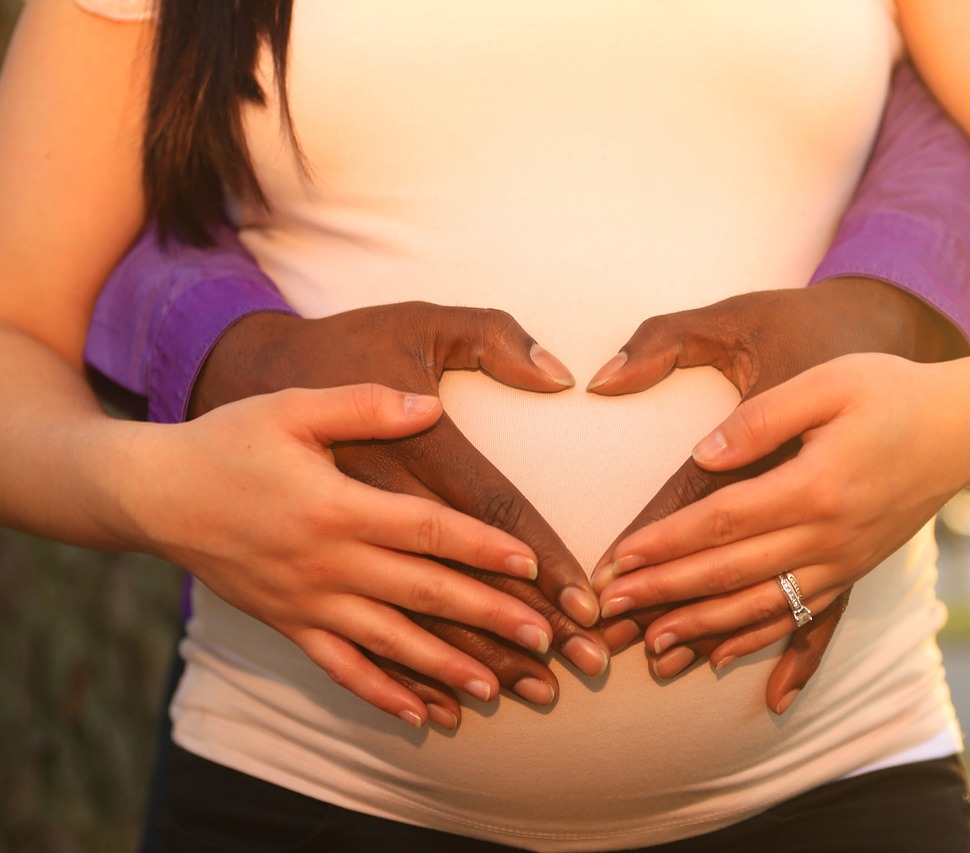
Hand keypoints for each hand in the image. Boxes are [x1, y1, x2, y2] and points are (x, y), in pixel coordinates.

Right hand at [129, 383, 554, 729]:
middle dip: (487, 617)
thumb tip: (431, 405)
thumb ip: (363, 405)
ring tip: (498, 688)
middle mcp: (326, 562)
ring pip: (389, 642)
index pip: (427, 530)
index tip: (532, 566)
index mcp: (335, 505)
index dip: (483, 547)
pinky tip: (422, 716)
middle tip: (542, 639)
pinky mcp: (288, 625)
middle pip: (422, 593)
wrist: (154, 494)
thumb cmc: (228, 442)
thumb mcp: (291, 408)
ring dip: (446, 668)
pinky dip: (382, 695)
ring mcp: (306, 601)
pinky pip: (341, 669)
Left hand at [588, 278, 954, 712]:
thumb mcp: (829, 382)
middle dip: (665, 595)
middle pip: (732, 573)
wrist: (968, 427)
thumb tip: (706, 453)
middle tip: (610, 613)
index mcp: (817, 484)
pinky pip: (807, 619)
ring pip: (765, 607)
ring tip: (653, 646)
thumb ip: (763, 417)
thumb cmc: (894, 390)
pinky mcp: (858, 570)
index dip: (664, 543)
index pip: (721, 521)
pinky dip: (767, 644)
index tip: (616, 561)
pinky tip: (734, 666)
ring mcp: (848, 560)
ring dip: (705, 629)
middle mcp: (832, 535)